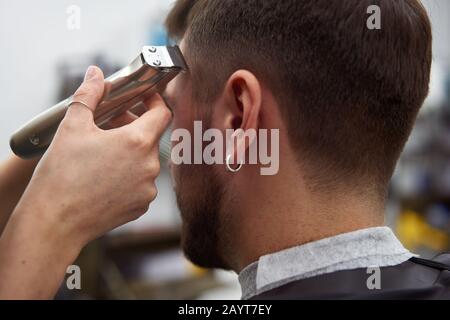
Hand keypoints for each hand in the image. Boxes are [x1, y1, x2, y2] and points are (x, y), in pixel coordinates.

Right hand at [15, 65, 171, 248]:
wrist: (55, 221)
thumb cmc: (62, 174)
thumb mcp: (73, 126)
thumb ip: (89, 94)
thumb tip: (96, 74)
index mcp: (138, 141)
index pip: (162, 113)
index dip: (155, 101)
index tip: (144, 98)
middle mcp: (150, 166)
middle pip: (151, 137)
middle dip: (133, 126)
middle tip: (110, 124)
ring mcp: (148, 189)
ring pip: (146, 160)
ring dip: (131, 152)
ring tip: (104, 153)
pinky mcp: (142, 206)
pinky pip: (142, 183)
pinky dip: (129, 175)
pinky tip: (107, 176)